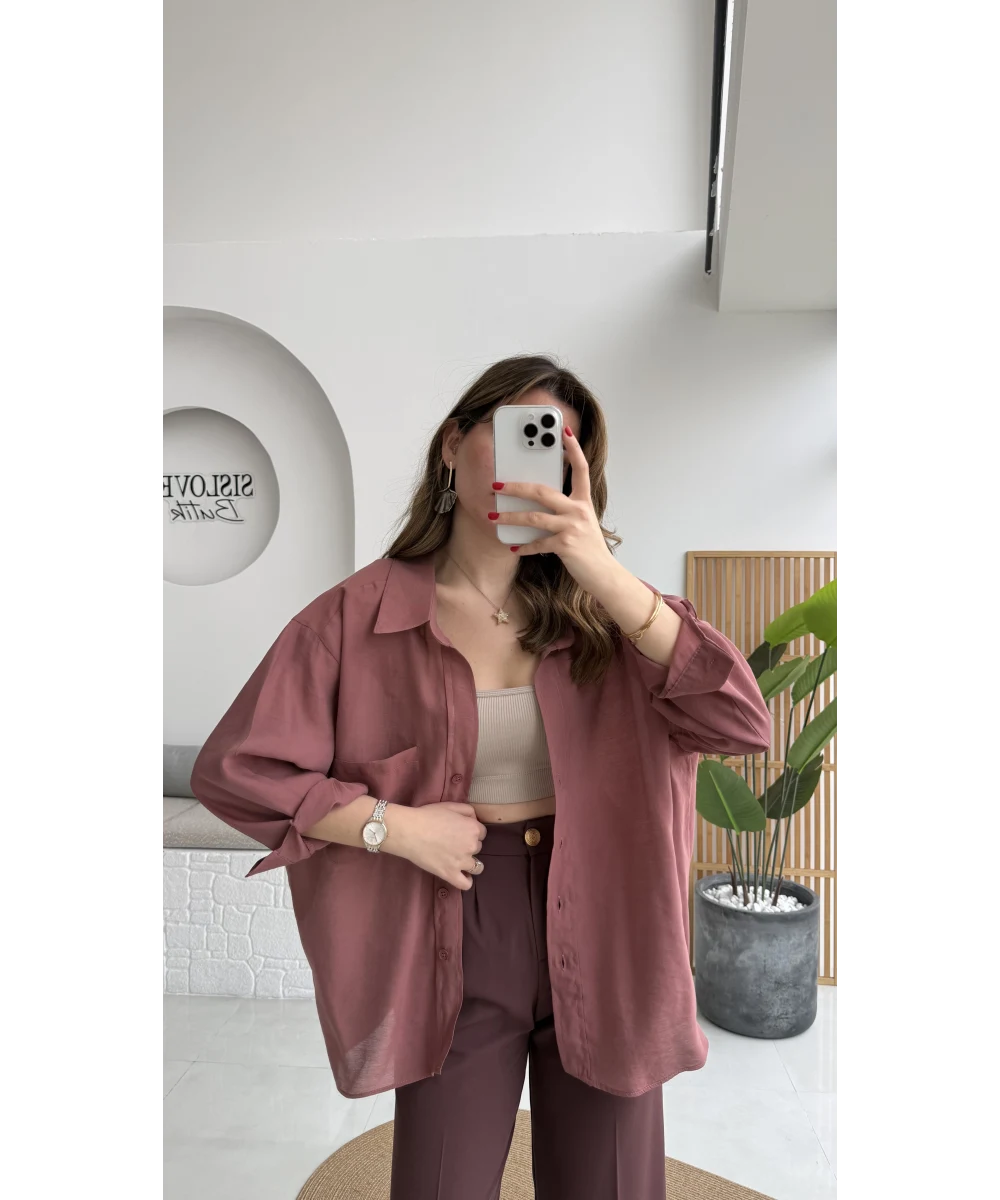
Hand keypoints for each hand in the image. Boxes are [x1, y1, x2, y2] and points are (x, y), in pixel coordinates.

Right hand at [391, 802, 487, 889]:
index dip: (471, 831)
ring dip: (469, 863)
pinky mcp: (450, 874)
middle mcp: (471, 846)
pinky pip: (466, 884)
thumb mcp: (451, 806)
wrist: (410, 831)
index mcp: (473, 828)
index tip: (460, 832)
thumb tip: (475, 819)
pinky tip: (462, 876)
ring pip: (476, 867)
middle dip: (468, 845)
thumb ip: (468, 811)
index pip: (482, 833)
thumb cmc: (428, 816)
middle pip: (477, 848)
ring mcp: (462, 862)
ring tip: (458, 860)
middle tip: (452, 843)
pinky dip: (466, 881)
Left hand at [491, 425, 615, 593]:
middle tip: (496, 485)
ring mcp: (572, 527)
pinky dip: (523, 546)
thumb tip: (535, 502)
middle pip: (543, 491)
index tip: (564, 431)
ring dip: (510, 518)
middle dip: (516, 487)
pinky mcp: (566, 545)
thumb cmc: (588, 548)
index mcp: (583, 501)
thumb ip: (564, 510)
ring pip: (534, 517)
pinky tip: (513, 547)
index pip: (581, 468)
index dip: (573, 449)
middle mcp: (579, 510)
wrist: (604, 574)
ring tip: (492, 518)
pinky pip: (538, 543)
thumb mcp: (581, 523)